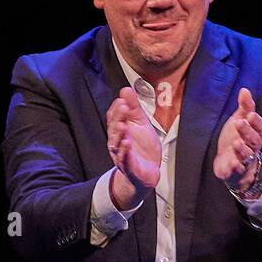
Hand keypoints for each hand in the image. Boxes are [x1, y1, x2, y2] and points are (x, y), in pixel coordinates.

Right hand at [106, 87, 160, 207]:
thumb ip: (134, 108)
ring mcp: (122, 155)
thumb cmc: (142, 147)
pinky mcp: (129, 167)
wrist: (147, 172)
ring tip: (123, 125)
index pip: (115, 118)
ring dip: (119, 134)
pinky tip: (127, 143)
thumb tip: (125, 89)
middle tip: (124, 107)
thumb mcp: (140, 124)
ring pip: (117, 144)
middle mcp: (117, 143)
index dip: (118, 109)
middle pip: (114, 129)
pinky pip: (125, 159)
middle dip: (118, 118)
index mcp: (119, 131)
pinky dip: (125, 152)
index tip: (123, 99)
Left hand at [214, 87, 261, 190]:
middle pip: (254, 141)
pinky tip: (232, 163)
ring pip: (247, 156)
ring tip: (236, 143)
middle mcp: (252, 147)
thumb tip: (244, 89)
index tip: (250, 115)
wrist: (228, 161)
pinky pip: (238, 171)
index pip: (259, 127)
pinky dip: (235, 168)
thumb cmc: (237, 138)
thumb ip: (244, 107)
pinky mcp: (235, 171)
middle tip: (239, 123)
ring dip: (242, 150)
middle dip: (248, 132)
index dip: (256, 121)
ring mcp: (245, 160)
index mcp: (255, 134)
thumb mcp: (239, 120)